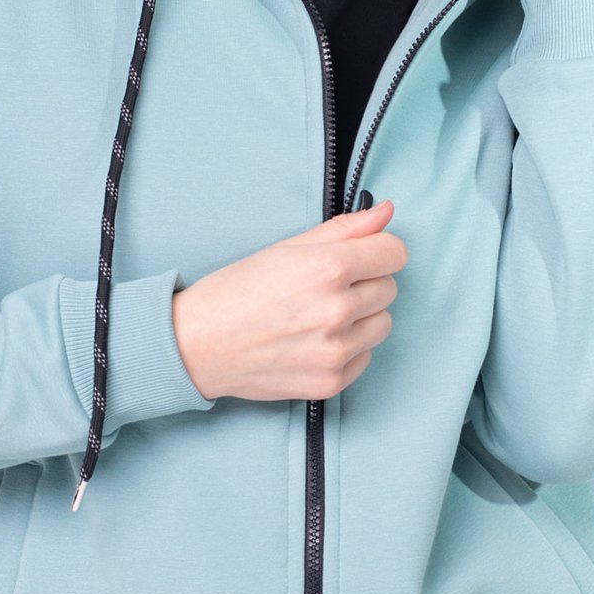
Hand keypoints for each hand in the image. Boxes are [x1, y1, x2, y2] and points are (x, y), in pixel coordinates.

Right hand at [171, 200, 406, 401]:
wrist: (198, 346)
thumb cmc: (235, 292)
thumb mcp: (285, 249)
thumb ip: (343, 229)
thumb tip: (386, 212)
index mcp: (328, 268)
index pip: (395, 253)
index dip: (377, 251)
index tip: (361, 256)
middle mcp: (337, 310)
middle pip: (389, 288)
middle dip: (365, 283)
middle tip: (324, 288)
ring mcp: (336, 350)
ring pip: (383, 324)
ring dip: (361, 318)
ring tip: (319, 315)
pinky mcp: (331, 382)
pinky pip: (365, 357)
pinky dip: (348, 348)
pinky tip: (314, 341)